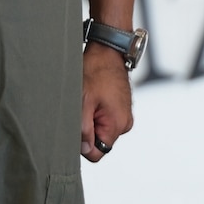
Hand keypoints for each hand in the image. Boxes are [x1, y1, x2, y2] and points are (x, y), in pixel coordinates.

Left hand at [81, 42, 132, 162]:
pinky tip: (93, 95)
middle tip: (82, 107)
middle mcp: (124, 123)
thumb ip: (83, 129)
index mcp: (118, 124)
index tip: (78, 123)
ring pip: (100, 129)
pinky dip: (96, 110)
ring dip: (91, 118)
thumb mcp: (83, 102)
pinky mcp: (120, 107)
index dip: (83, 143)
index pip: (97, 153)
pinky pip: (104, 118)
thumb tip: (84, 149)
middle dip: (87, 128)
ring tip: (88, 98)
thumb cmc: (95, 71)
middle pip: (99, 141)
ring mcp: (124, 114)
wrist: (107, 50)